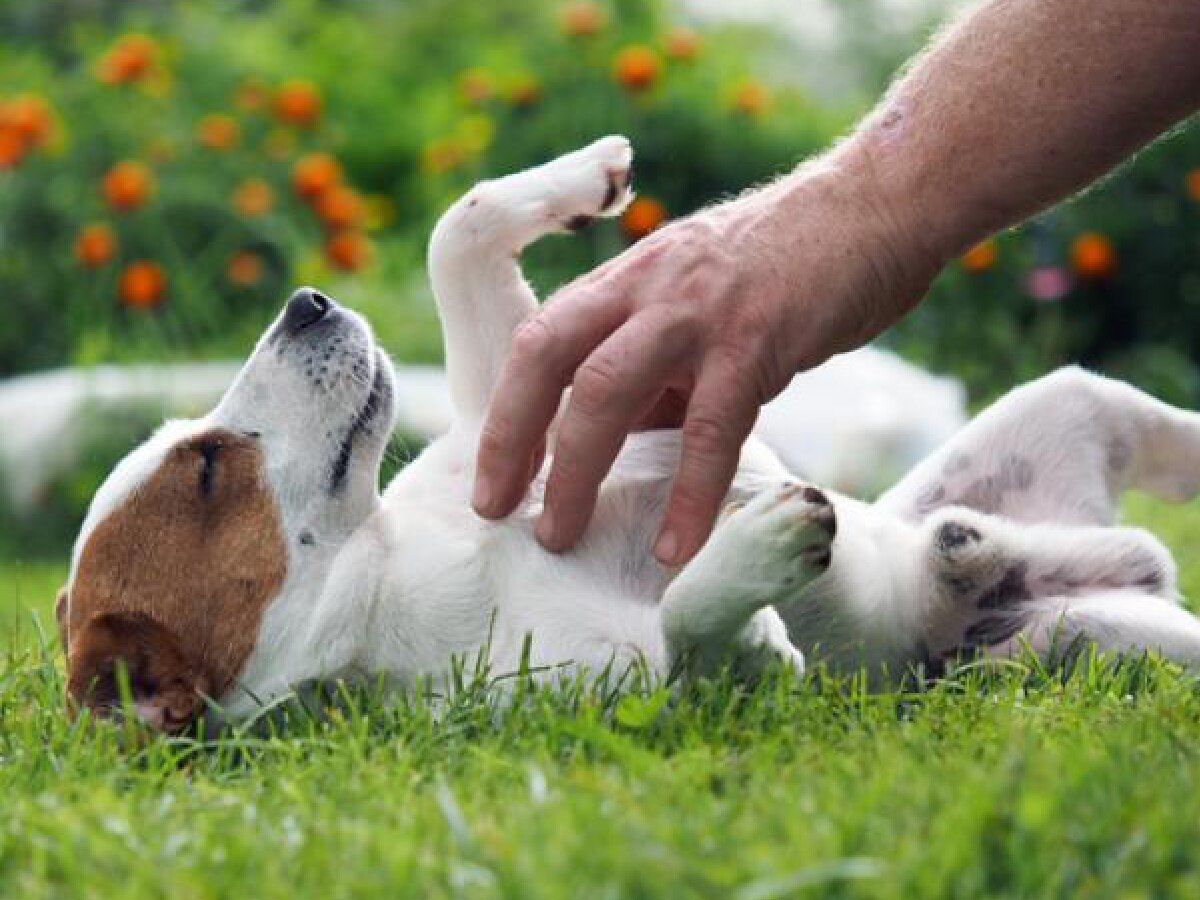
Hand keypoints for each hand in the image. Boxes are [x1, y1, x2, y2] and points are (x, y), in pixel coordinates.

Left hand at [473, 149, 934, 564]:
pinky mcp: (760, 336)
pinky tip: (674, 547)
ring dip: (574, 471)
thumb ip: (658, 366)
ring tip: (560, 536)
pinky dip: (689, 495)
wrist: (880, 204)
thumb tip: (620, 443)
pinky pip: (712, 428)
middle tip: (497, 512)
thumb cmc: (791, 265)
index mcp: (628, 280)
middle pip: (549, 359)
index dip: (506, 412)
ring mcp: (699, 309)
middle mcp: (647, 286)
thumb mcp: (701, 303)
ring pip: (607, 390)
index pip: (539, 342)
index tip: (492, 478)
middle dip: (512, 439)